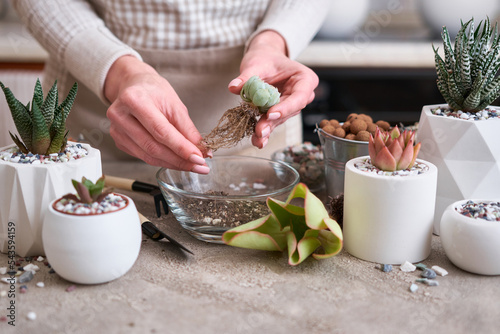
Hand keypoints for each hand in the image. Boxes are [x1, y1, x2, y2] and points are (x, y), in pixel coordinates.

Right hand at [104, 56, 209, 172]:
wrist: (134, 85)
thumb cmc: (154, 91)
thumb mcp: (175, 104)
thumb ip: (188, 129)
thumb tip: (202, 151)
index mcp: (135, 100)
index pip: (161, 131)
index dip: (181, 148)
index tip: (199, 158)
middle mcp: (120, 115)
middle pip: (153, 147)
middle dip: (179, 160)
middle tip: (199, 166)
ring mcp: (116, 130)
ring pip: (148, 156)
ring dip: (172, 163)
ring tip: (191, 165)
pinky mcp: (118, 140)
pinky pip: (143, 156)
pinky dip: (162, 161)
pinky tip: (175, 161)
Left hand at [227, 30, 318, 148]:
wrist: (265, 59)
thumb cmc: (266, 58)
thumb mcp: (256, 63)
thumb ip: (247, 76)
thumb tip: (234, 87)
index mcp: (305, 79)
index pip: (299, 96)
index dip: (286, 107)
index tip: (271, 114)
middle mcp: (302, 95)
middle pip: (289, 111)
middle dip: (273, 122)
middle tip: (260, 131)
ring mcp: (291, 105)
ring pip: (280, 120)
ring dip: (268, 129)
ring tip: (256, 138)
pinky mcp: (280, 112)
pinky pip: (273, 122)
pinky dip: (263, 130)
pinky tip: (257, 140)